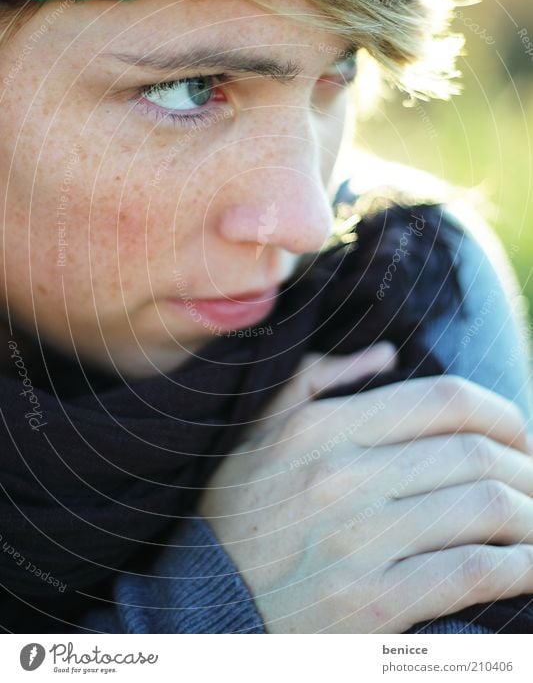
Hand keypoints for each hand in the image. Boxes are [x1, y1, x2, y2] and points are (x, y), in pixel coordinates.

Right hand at [197, 347, 532, 632]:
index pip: (444, 400)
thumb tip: (387, 353)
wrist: (201, 607)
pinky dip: (518, 566)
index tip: (520, 435)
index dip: (503, 414)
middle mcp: (343, 475)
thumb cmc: (238, 515)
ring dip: (531, 516)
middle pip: (476, 454)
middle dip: (526, 469)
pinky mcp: (372, 604)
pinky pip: (473, 572)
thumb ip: (319, 379)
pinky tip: (526, 565)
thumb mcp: (261, 430)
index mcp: (322, 427)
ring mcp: (359, 540)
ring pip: (485, 508)